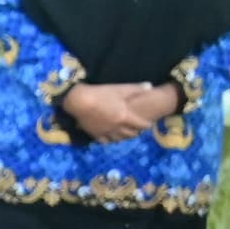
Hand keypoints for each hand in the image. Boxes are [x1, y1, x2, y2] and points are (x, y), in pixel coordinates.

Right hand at [59, 82, 174, 142]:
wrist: (79, 101)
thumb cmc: (101, 93)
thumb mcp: (119, 89)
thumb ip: (136, 88)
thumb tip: (150, 86)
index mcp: (126, 117)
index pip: (143, 125)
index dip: (147, 124)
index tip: (148, 122)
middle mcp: (118, 128)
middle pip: (132, 134)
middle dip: (136, 131)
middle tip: (136, 126)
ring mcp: (106, 132)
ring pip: (120, 139)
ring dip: (124, 136)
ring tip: (125, 132)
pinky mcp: (95, 135)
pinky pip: (106, 141)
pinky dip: (110, 139)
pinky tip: (110, 135)